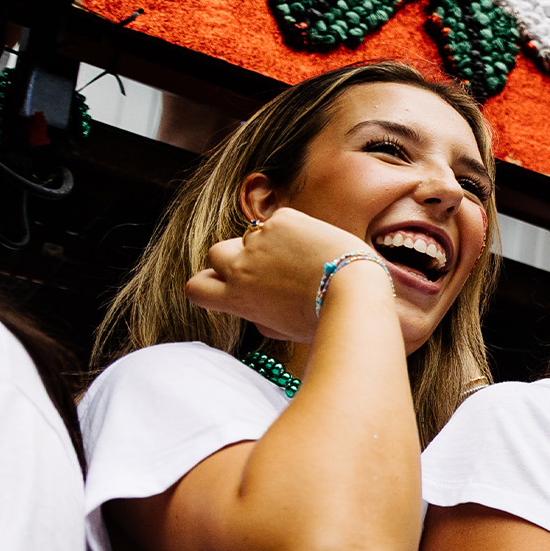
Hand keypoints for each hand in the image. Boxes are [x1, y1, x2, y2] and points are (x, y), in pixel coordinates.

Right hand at [187, 207, 384, 342]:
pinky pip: (280, 222)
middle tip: (268, 268)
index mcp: (238, 298)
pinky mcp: (283, 219)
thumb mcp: (284, 330)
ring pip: (252, 235)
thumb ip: (260, 318)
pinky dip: (294, 231)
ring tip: (304, 261)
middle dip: (235, 257)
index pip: (195, 288)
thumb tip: (252, 311)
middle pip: (216, 254)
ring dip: (269, 244)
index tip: (225, 284)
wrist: (354, 291)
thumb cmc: (326, 317)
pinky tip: (316, 247)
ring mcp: (259, 240)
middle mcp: (240, 267)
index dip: (208, 284)